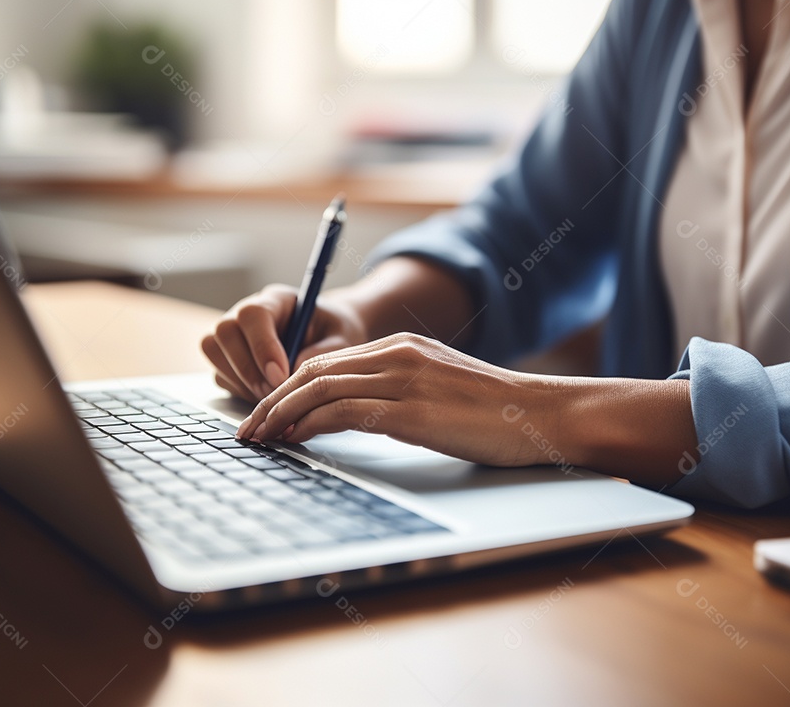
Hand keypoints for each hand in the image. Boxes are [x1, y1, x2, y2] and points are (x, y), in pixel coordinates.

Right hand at [201, 285, 368, 401]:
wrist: (329, 337)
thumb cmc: (335, 333)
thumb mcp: (341, 339)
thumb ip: (322, 353)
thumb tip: (292, 373)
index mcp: (277, 300)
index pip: (254, 314)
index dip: (262, 346)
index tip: (281, 375)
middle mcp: (247, 313)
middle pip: (225, 331)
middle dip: (248, 368)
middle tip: (274, 391)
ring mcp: (233, 335)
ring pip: (214, 352)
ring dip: (241, 380)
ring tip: (271, 395)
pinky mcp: (228, 358)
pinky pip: (220, 374)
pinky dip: (239, 390)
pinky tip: (265, 396)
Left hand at [235, 333, 566, 466]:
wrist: (542, 414)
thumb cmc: (496, 412)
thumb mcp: (441, 388)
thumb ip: (399, 392)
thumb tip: (353, 416)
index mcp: (402, 347)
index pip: (326, 362)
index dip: (287, 389)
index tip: (266, 415)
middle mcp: (398, 354)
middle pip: (312, 371)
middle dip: (271, 402)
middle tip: (247, 431)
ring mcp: (405, 379)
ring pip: (319, 388)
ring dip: (280, 415)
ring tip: (258, 440)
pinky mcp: (413, 410)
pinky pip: (345, 411)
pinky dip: (310, 425)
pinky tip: (294, 441)